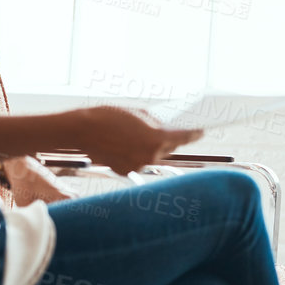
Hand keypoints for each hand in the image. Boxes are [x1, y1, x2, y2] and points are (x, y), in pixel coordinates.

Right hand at [67, 107, 202, 175]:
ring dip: (154, 148)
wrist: (82, 129)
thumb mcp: (139, 113)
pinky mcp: (125, 171)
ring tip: (153, 136)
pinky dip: (138, 154)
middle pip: (169, 148)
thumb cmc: (110, 116)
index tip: (202, 130)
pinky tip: (135, 145)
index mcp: (158, 139)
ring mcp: (137, 165)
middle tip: (180, 132)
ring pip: (153, 156)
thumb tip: (166, 127)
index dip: (195, 134)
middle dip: (173, 140)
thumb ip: (155, 122)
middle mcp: (150, 156)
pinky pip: (138, 162)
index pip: (184, 138)